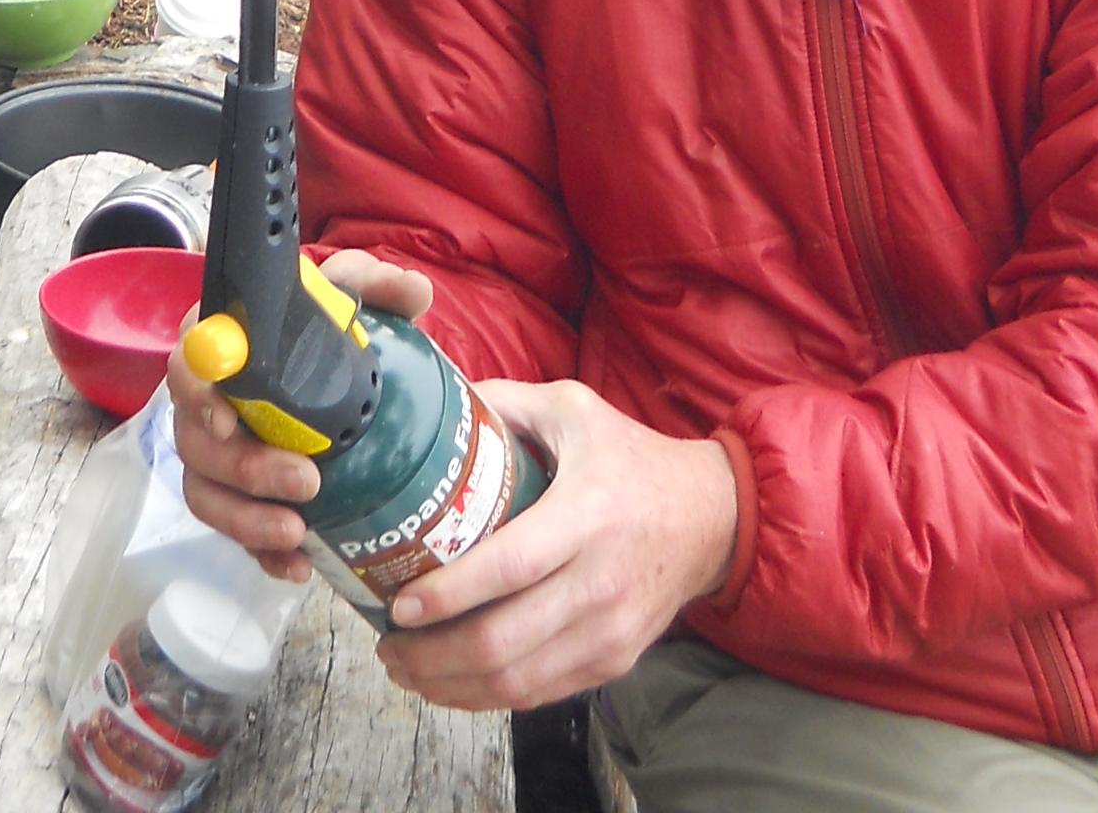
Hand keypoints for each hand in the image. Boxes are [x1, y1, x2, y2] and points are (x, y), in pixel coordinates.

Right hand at [170, 252, 432, 585]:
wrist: (345, 382)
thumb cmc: (330, 329)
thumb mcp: (352, 299)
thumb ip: (375, 285)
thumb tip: (413, 292)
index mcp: (226, 342)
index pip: (189, 359)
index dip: (198, 391)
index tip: (227, 419)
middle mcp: (210, 401)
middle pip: (194, 441)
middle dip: (245, 469)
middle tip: (306, 481)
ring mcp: (218, 456)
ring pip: (205, 494)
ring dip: (246, 520)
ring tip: (296, 533)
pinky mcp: (238, 499)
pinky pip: (234, 533)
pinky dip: (262, 554)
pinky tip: (298, 566)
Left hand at [376, 382, 738, 712]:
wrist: (709, 518)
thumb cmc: (630, 458)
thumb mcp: (573, 409)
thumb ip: (506, 402)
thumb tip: (439, 400)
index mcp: (587, 514)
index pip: (510, 567)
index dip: (449, 594)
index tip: (398, 604)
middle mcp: (600, 583)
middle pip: (504, 642)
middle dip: (432, 655)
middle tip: (387, 646)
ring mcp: (609, 633)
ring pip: (517, 682)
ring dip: (451, 686)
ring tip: (406, 669)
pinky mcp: (613, 662)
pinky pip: (541, 694)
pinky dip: (488, 697)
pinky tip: (453, 683)